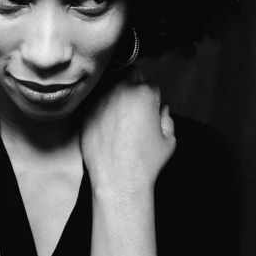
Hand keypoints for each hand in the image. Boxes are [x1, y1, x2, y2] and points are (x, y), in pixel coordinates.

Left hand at [80, 66, 175, 193]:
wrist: (118, 180)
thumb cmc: (145, 163)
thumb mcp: (169, 140)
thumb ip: (167, 119)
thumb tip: (161, 110)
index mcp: (144, 94)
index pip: (150, 84)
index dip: (151, 98)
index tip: (149, 110)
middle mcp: (121, 91)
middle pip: (129, 74)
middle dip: (134, 85)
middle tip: (134, 105)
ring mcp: (101, 100)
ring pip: (110, 85)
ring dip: (116, 94)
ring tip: (119, 116)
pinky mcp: (86, 112)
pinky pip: (95, 101)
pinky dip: (101, 107)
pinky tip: (106, 124)